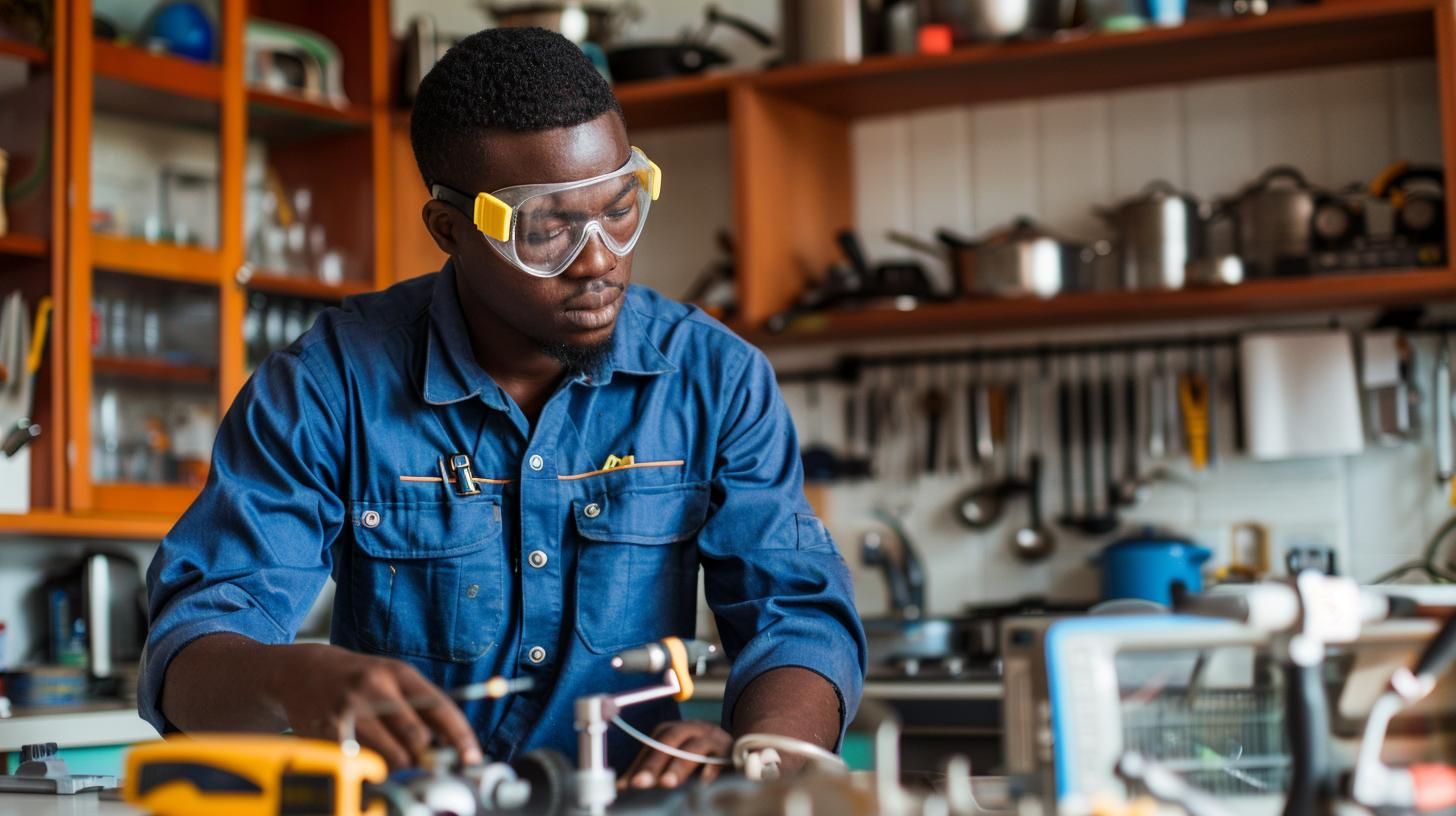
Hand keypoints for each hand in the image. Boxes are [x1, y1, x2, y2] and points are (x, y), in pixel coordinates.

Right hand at [270, 644, 481, 769]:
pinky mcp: (327, 732)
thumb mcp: (394, 679)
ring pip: (390, 756)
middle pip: (416, 736)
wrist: (303, 672)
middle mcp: (375, 688)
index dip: (459, 736)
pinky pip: (362, 763)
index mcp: (398, 673)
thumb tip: (453, 745)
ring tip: (393, 759)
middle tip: (425, 764)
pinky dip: (371, 769)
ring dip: (399, 766)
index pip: (438, 707)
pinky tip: (367, 760)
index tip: (472, 759)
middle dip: (426, 757)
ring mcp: (349, 710)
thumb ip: (422, 708)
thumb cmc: (360, 680)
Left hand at [621, 720, 732, 788]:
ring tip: (666, 783)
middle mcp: (693, 729)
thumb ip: (652, 770)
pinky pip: (721, 757)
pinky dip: (712, 769)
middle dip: (654, 762)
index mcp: (675, 731)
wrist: (737, 748)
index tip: (627, 783)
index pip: (653, 742)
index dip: (640, 762)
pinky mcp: (731, 750)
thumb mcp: (675, 760)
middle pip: (670, 739)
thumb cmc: (701, 757)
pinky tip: (702, 783)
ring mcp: (713, 738)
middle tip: (639, 783)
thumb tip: (621, 785)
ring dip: (679, 765)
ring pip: (695, 747)